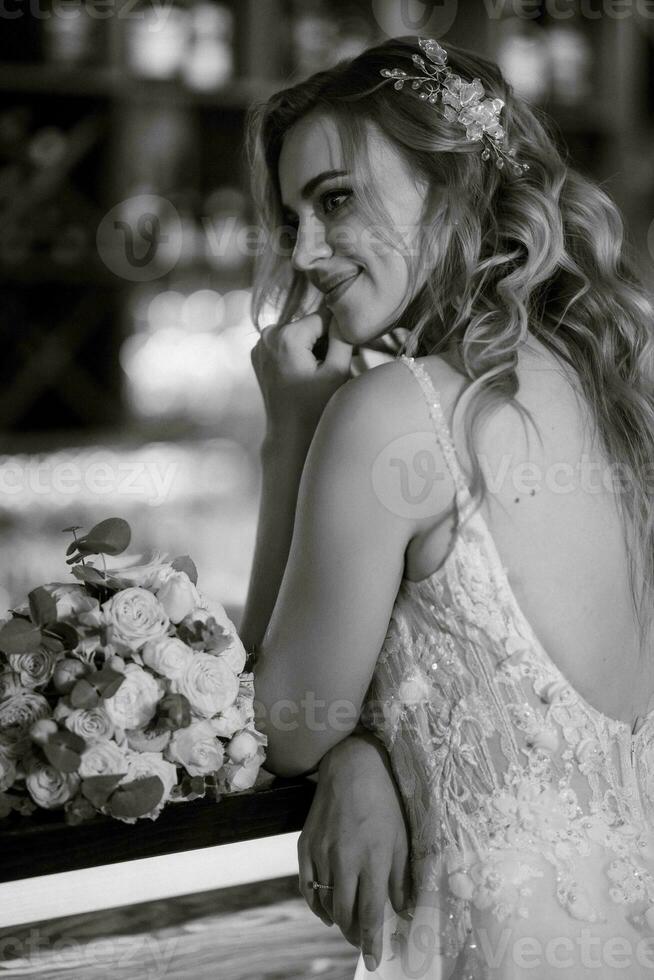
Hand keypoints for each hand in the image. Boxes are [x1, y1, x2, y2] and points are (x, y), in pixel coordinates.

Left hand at [250, 303, 353, 438]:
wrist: (288, 434)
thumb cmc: (315, 408)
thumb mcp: (336, 371)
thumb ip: (343, 337)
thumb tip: (345, 312)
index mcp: (286, 336)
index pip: (324, 316)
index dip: (339, 333)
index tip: (345, 354)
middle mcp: (267, 334)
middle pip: (309, 323)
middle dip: (324, 340)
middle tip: (332, 366)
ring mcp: (260, 344)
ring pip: (299, 332)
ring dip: (313, 346)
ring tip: (318, 372)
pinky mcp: (259, 353)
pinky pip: (287, 343)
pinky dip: (299, 352)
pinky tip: (305, 373)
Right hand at [297, 730, 411, 971]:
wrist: (351, 767)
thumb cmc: (384, 801)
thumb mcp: (402, 838)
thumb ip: (400, 877)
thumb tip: (401, 910)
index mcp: (373, 859)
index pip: (370, 914)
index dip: (372, 942)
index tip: (375, 960)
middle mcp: (344, 860)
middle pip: (345, 915)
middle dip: (354, 936)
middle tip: (362, 943)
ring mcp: (322, 854)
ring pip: (326, 903)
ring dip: (338, 921)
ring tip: (348, 927)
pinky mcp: (305, 846)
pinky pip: (307, 887)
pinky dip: (316, 904)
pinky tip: (327, 910)